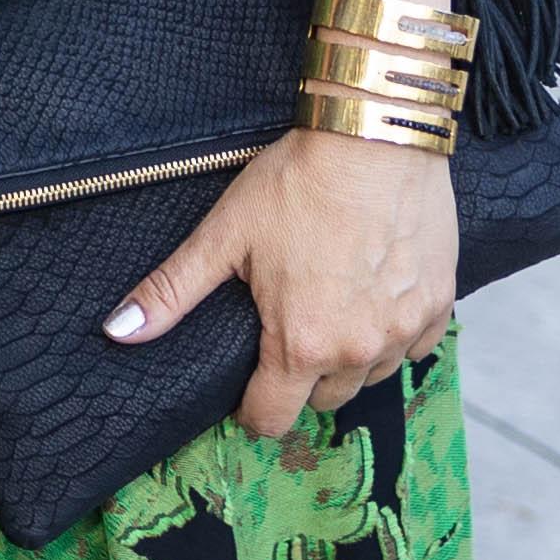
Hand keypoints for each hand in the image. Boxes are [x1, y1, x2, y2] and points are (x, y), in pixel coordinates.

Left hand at [112, 130, 458, 440]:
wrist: (376, 141)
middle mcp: (359, 350)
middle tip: (286, 332)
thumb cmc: (298, 184)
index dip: (252, 409)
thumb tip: (118, 331)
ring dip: (349, 359)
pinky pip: (417, 346)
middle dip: (301, 379)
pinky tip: (374, 299)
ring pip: (372, 375)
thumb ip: (172, 291)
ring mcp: (406, 331)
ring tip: (328, 311)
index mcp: (301, 344)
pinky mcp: (441, 305)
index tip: (246, 387)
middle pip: (325, 400)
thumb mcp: (223, 236)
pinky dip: (394, 334)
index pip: (274, 418)